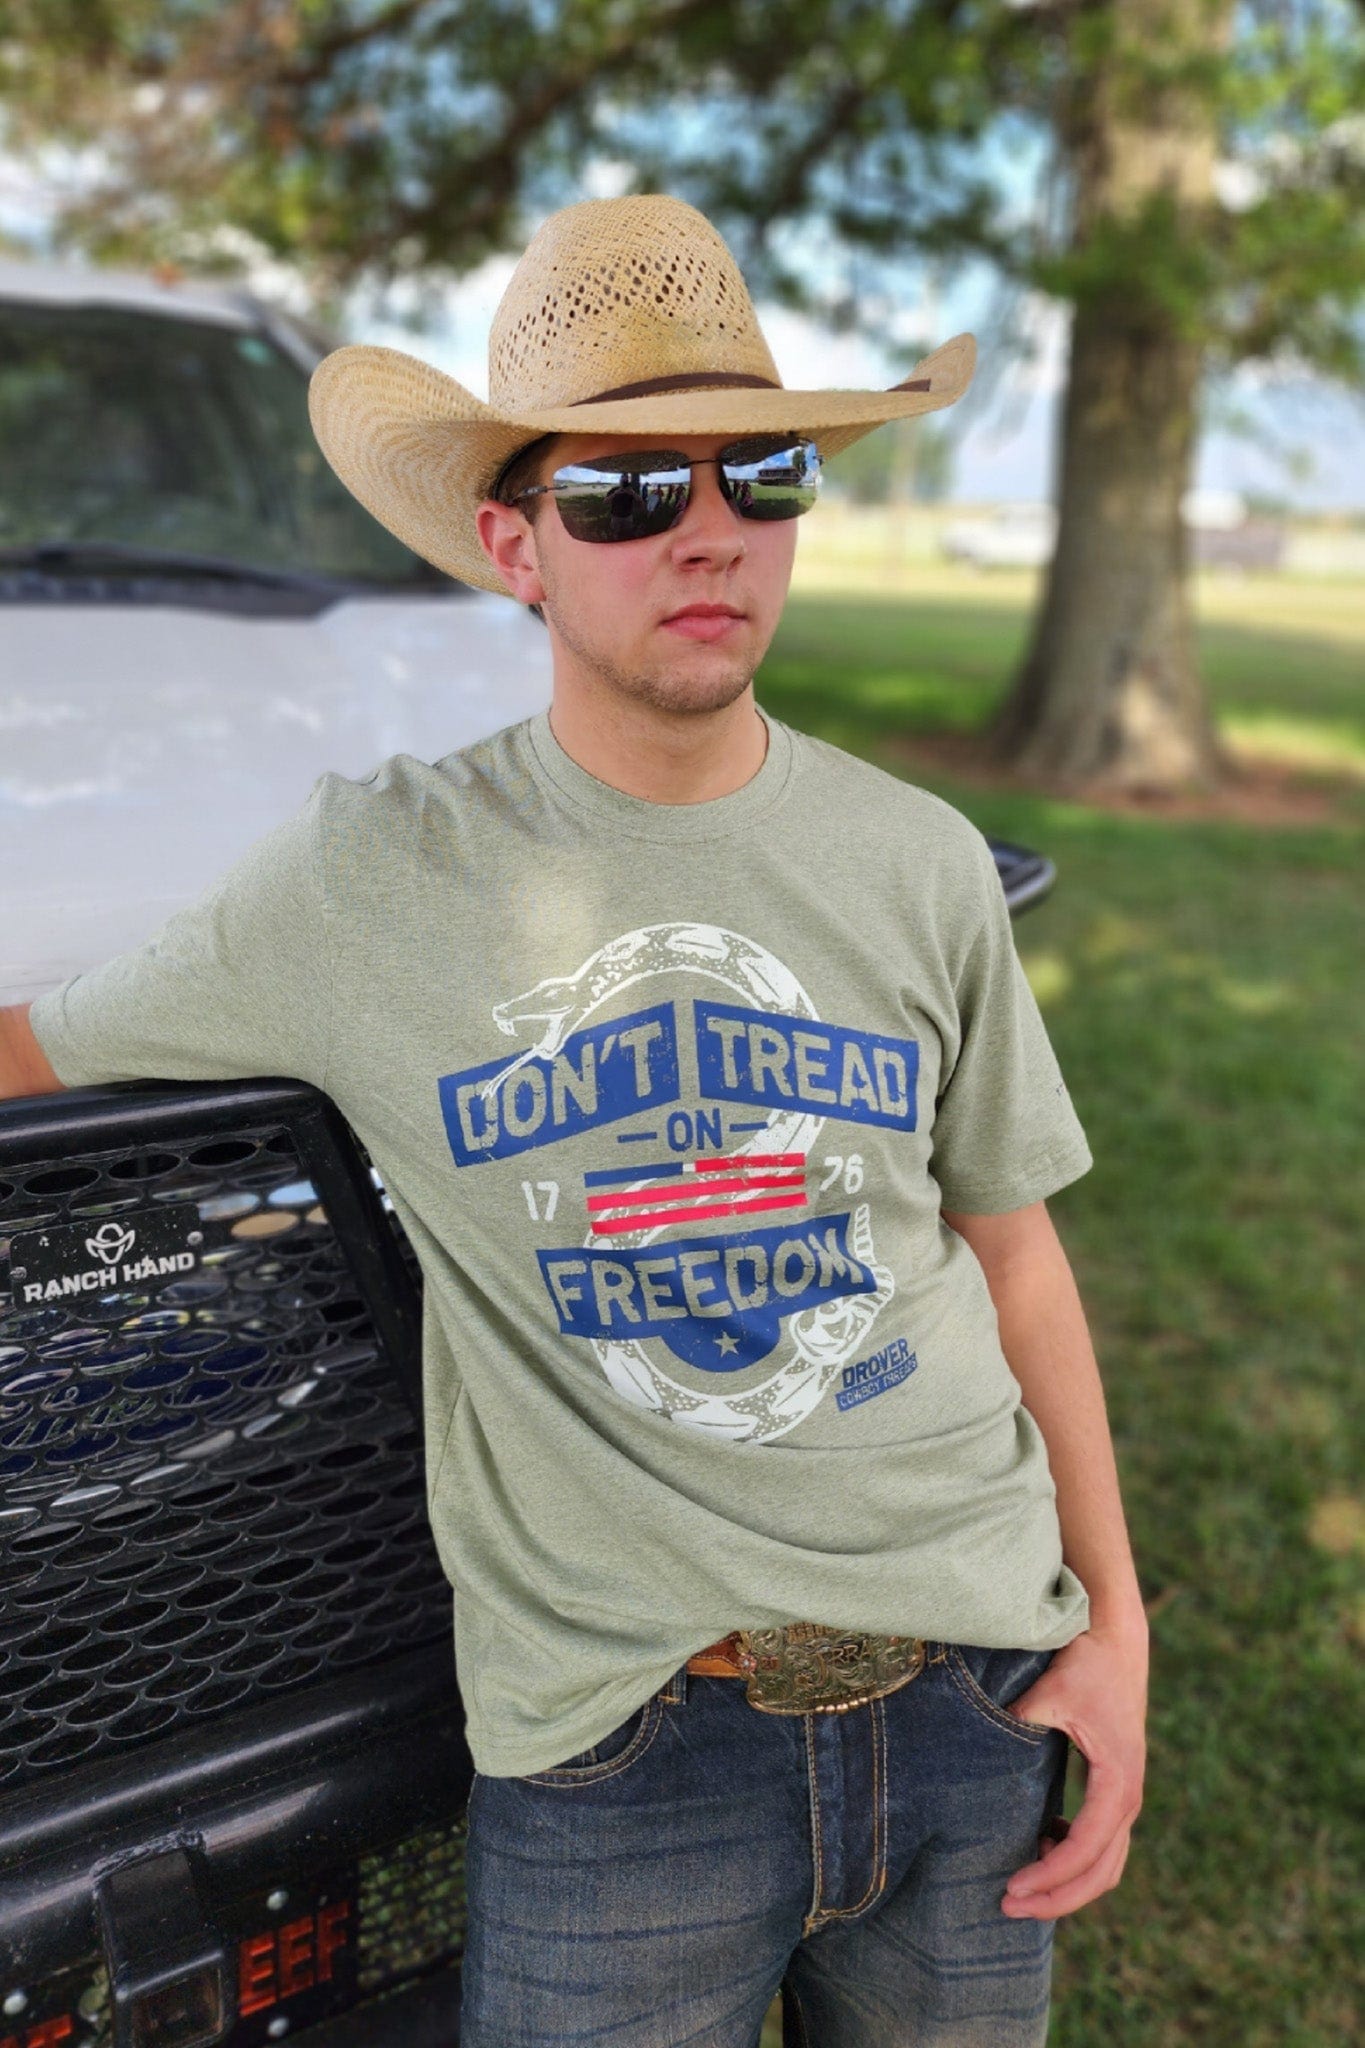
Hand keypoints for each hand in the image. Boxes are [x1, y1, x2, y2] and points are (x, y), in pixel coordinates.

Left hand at [999, 1622, 1147, 1920]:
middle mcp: (1130, 1797)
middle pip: (1101, 1873)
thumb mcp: (1050, 1692)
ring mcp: (1128, 1796)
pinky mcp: (1119, 1790)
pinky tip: (1041, 1844)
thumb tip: (983, 1747)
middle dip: (1057, 1898)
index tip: (1011, 1888)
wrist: (1118, 1641)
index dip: (1050, 1876)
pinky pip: (1104, 1844)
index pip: (1085, 1849)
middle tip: (1008, 1907)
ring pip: (1107, 1866)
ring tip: (1021, 1890)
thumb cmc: (1086, 1665)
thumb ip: (1021, 1722)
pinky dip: (1076, 1860)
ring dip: (1069, 1886)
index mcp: (1118, 1780)